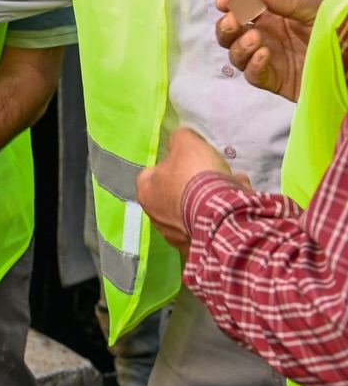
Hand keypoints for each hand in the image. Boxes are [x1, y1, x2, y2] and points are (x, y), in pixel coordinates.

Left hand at [137, 128, 238, 252]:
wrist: (221, 215)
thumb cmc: (196, 176)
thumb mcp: (187, 143)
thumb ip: (180, 138)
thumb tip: (180, 139)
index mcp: (147, 192)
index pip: (152, 174)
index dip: (171, 165)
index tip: (188, 162)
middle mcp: (156, 217)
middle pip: (176, 194)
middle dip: (196, 184)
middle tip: (214, 175)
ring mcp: (177, 235)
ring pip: (195, 211)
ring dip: (212, 199)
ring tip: (234, 187)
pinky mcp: (199, 247)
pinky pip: (211, 226)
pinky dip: (223, 215)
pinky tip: (239, 203)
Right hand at [215, 0, 320, 101]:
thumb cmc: (336, 29)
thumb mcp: (313, 10)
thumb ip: (285, 2)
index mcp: (270, 18)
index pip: (240, 9)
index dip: (229, 4)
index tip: (224, 1)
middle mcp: (264, 38)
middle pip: (230, 34)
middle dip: (225, 26)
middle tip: (233, 21)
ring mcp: (267, 60)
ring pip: (236, 55)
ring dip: (238, 46)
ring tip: (254, 39)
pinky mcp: (275, 81)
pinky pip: (254, 76)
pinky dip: (253, 66)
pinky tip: (263, 55)